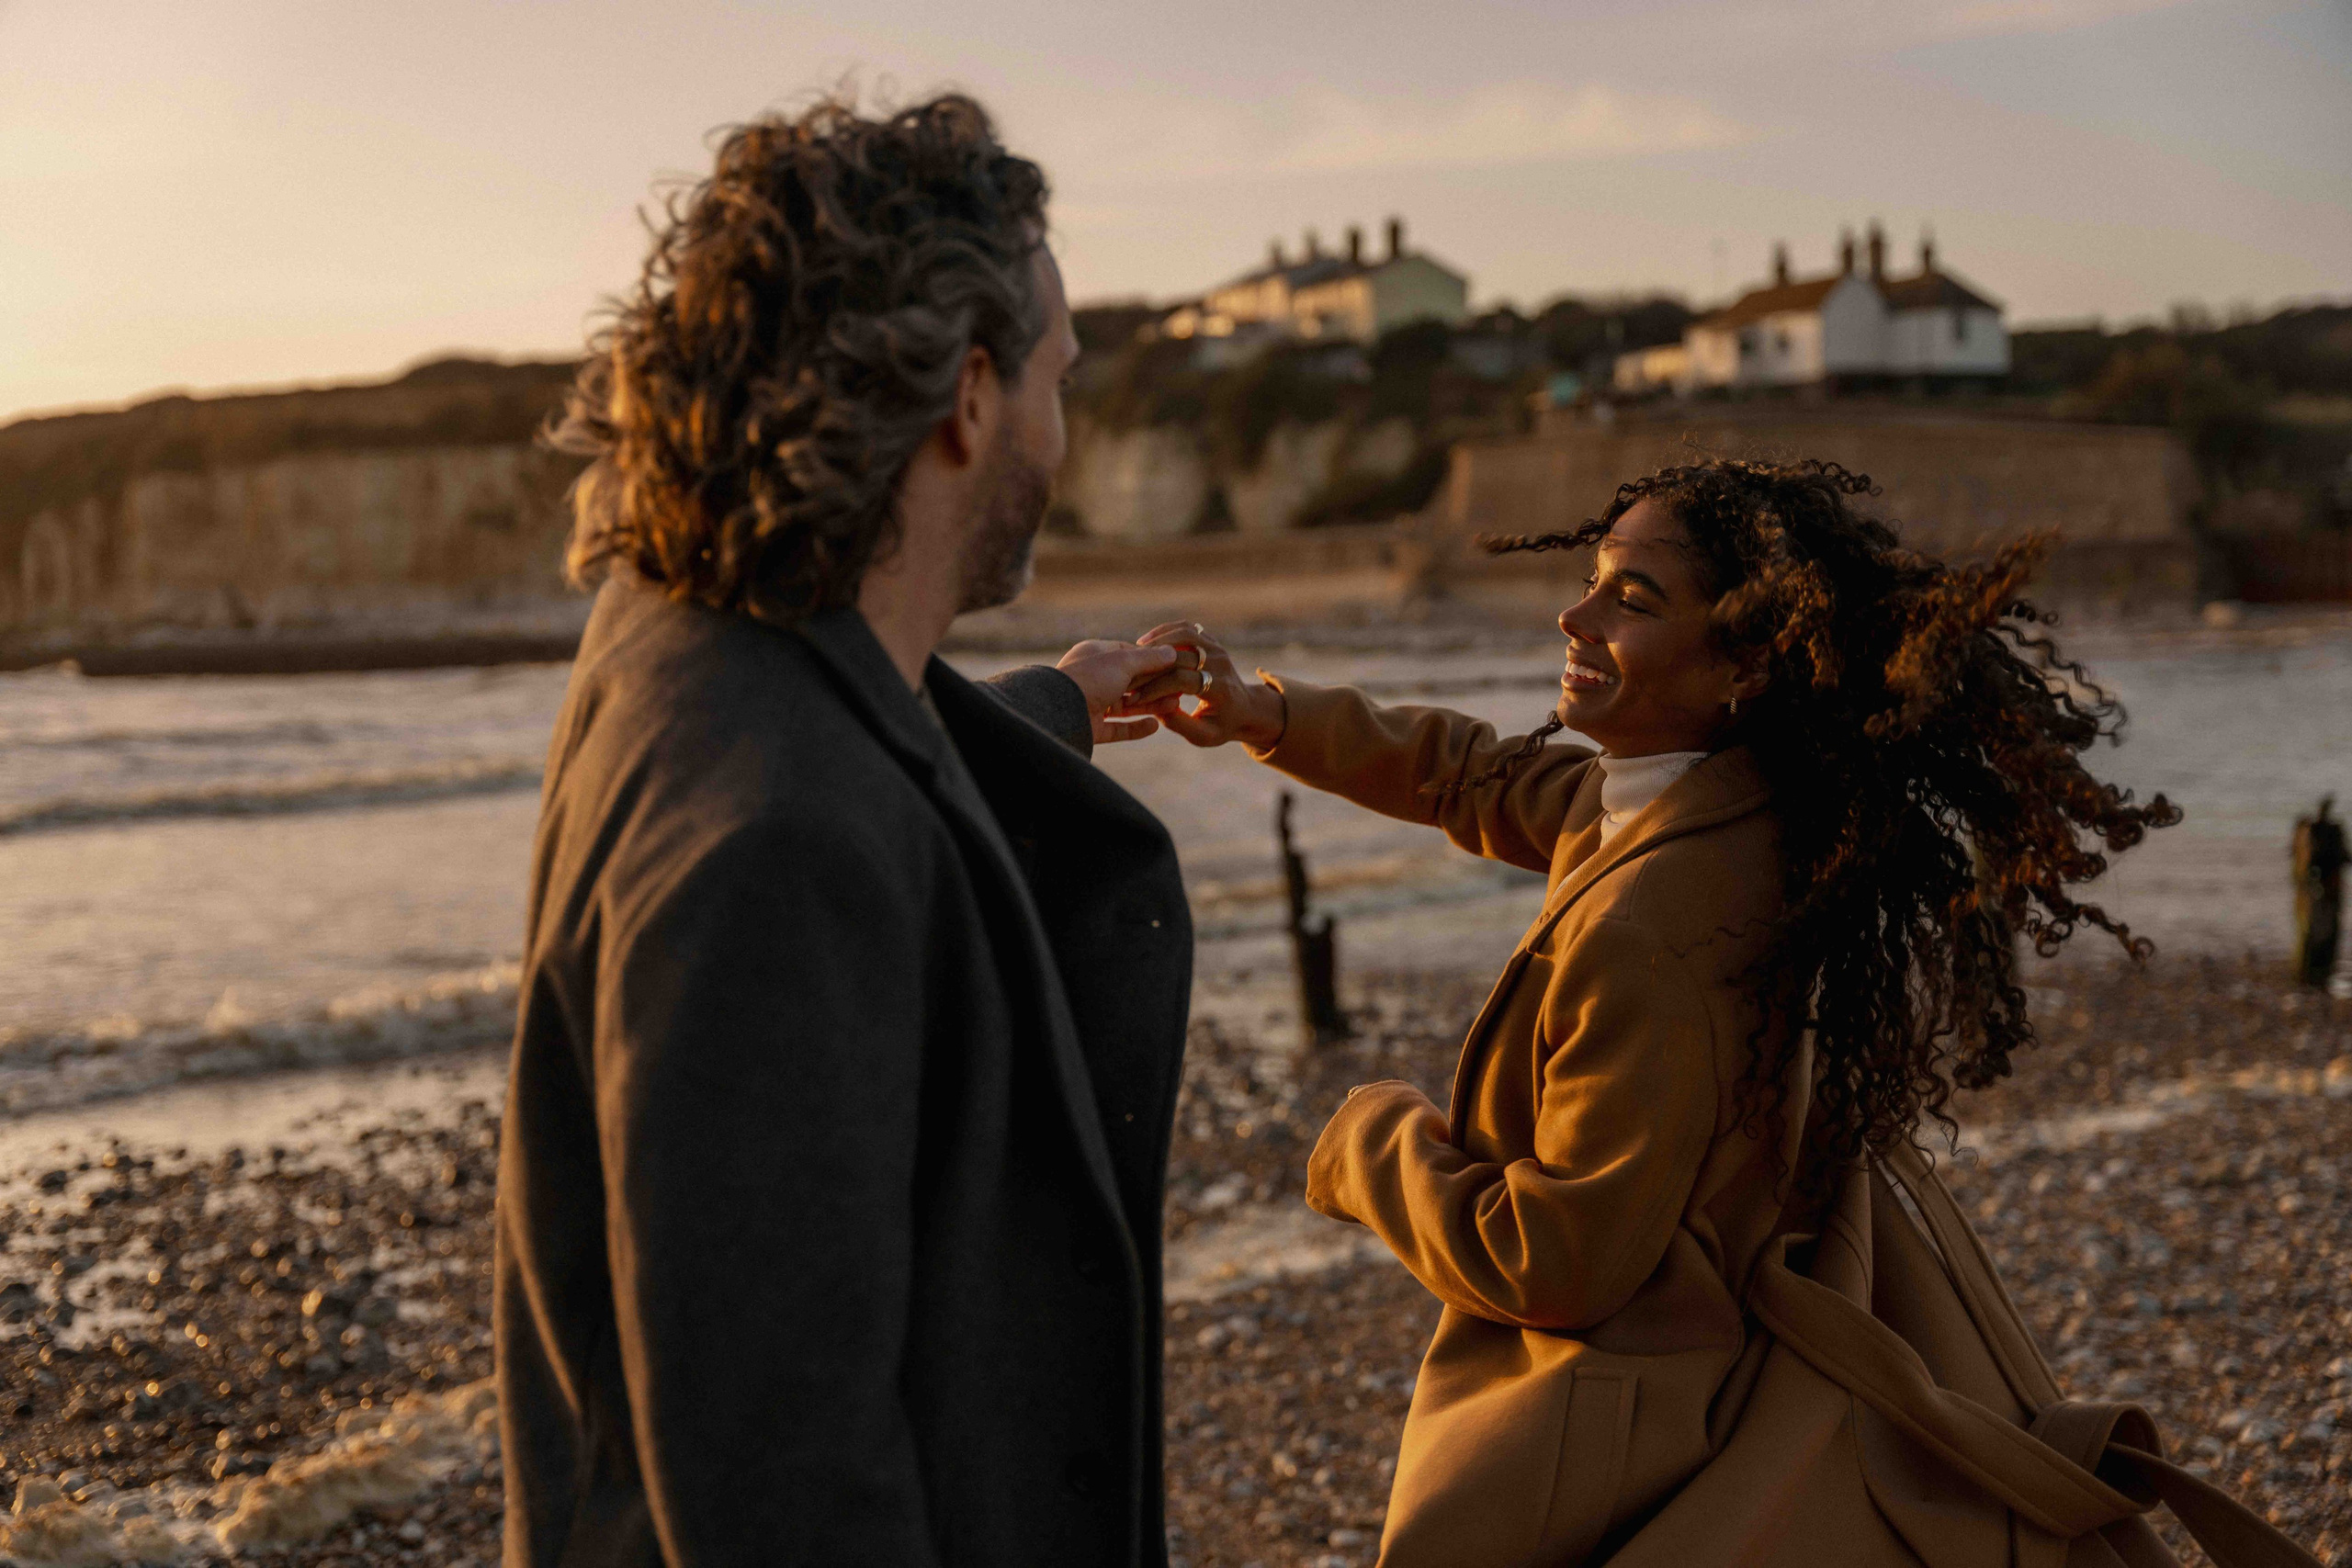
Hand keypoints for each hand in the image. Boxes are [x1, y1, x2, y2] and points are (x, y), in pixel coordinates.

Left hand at [1052, 640, 1178, 744]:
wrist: (1060, 712)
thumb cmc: (1089, 679)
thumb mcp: (1123, 662)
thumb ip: (1149, 658)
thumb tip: (1171, 652)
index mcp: (1095, 655)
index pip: (1129, 654)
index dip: (1152, 660)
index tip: (1173, 665)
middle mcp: (1093, 678)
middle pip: (1130, 681)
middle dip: (1155, 685)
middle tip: (1179, 688)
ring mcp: (1092, 704)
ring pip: (1126, 705)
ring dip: (1150, 705)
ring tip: (1173, 705)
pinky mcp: (1092, 728)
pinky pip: (1118, 729)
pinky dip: (1136, 728)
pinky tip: (1155, 726)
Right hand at [1124, 622, 1285, 749]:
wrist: (1245, 709)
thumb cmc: (1221, 726)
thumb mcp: (1203, 736)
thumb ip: (1180, 724)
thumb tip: (1156, 709)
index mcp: (1219, 688)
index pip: (1181, 680)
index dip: (1154, 688)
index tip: (1133, 698)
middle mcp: (1220, 664)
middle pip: (1181, 654)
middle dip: (1151, 664)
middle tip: (1128, 672)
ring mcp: (1218, 649)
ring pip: (1186, 632)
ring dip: (1158, 638)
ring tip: (1137, 649)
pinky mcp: (1212, 642)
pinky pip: (1188, 628)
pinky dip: (1167, 630)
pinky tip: (1148, 641)